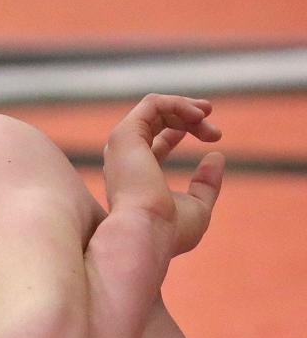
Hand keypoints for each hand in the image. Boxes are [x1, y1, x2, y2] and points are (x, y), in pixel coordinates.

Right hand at [104, 94, 224, 255]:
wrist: (145, 233)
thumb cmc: (168, 231)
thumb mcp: (197, 208)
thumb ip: (206, 184)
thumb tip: (216, 155)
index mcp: (136, 177)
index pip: (155, 141)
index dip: (183, 129)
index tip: (213, 135)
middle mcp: (125, 160)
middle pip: (156, 121)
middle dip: (188, 116)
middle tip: (214, 125)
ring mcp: (122, 147)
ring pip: (154, 109)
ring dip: (186, 107)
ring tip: (207, 115)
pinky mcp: (125, 135)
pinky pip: (152, 104)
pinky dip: (178, 104)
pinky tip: (198, 116)